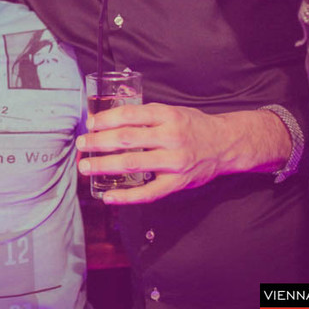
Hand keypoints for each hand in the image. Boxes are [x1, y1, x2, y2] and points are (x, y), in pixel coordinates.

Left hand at [76, 103, 236, 203]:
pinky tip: (108, 197)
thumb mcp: (172, 111)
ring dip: (104, 165)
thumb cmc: (193, 126)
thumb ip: (145, 116)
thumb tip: (107, 119)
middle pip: (127, 139)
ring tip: (86, 167)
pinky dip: (126, 197)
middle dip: (98, 142)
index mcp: (168, 116)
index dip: (107, 119)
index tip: (90, 123)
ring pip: (133, 163)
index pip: (130, 115)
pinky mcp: (178, 183)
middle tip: (81, 144)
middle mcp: (171, 137)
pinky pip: (149, 193)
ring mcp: (175, 162)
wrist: (227, 144)